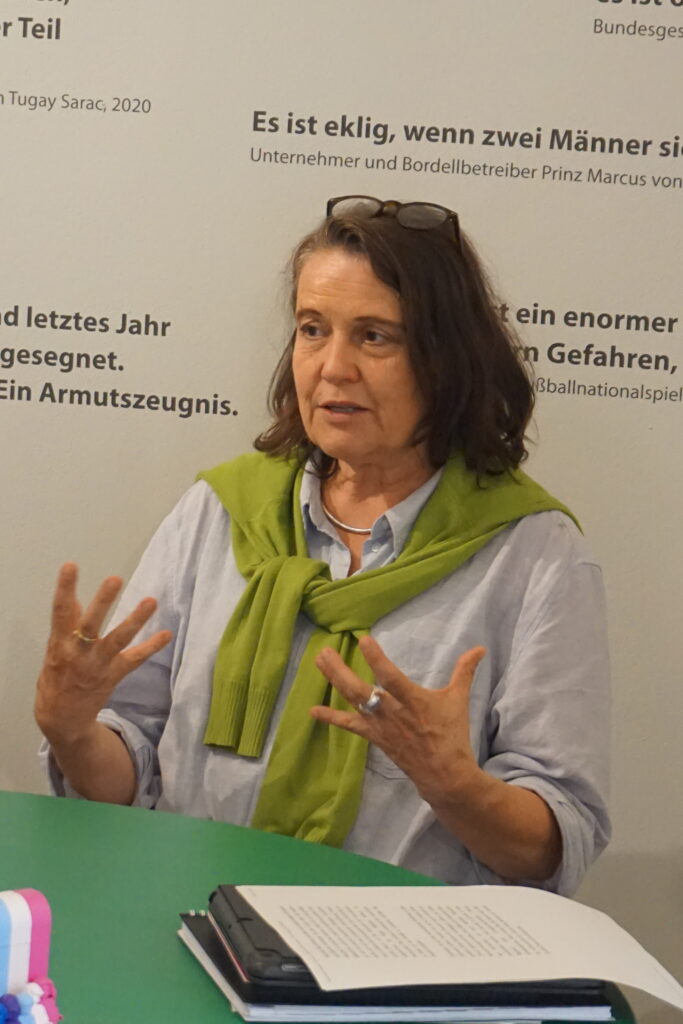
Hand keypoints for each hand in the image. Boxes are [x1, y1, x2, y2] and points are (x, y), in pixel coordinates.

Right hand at [35, 562, 171, 746]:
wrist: (62, 719)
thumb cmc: (56, 678)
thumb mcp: (54, 649)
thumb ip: (65, 625)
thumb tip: (73, 598)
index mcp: (59, 643)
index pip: (60, 611)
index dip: (64, 588)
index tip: (70, 566)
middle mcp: (78, 653)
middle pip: (90, 624)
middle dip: (102, 601)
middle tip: (115, 579)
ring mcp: (97, 665)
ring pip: (118, 639)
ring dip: (135, 620)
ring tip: (151, 601)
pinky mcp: (113, 675)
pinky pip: (135, 659)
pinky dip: (151, 646)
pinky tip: (166, 634)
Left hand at [311, 636, 485, 806]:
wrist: (444, 775)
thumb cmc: (451, 735)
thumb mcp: (458, 700)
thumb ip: (465, 671)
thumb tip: (479, 648)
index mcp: (414, 701)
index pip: (392, 678)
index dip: (377, 660)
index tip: (363, 640)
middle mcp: (392, 713)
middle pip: (360, 691)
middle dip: (340, 671)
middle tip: (324, 651)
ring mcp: (380, 726)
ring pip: (352, 702)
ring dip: (334, 681)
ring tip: (319, 661)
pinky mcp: (374, 737)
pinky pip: (350, 726)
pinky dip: (331, 717)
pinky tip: (312, 710)